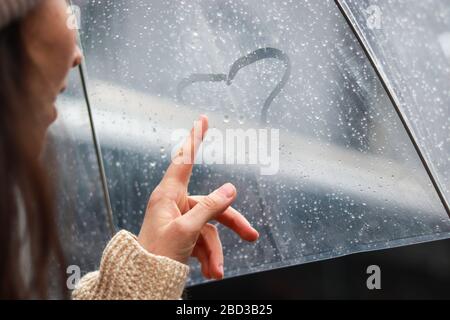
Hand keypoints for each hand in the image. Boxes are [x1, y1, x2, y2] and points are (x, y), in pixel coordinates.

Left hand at [138, 115, 258, 279]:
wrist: (143, 280)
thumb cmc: (157, 254)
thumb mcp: (187, 230)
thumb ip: (210, 207)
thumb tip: (230, 188)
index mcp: (168, 194)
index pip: (184, 159)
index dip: (194, 138)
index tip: (201, 119)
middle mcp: (174, 204)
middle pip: (210, 205)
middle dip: (231, 224)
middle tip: (251, 236)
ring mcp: (179, 220)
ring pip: (208, 228)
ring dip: (214, 251)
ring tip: (216, 270)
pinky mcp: (181, 235)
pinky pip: (201, 241)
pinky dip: (208, 256)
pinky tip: (209, 271)